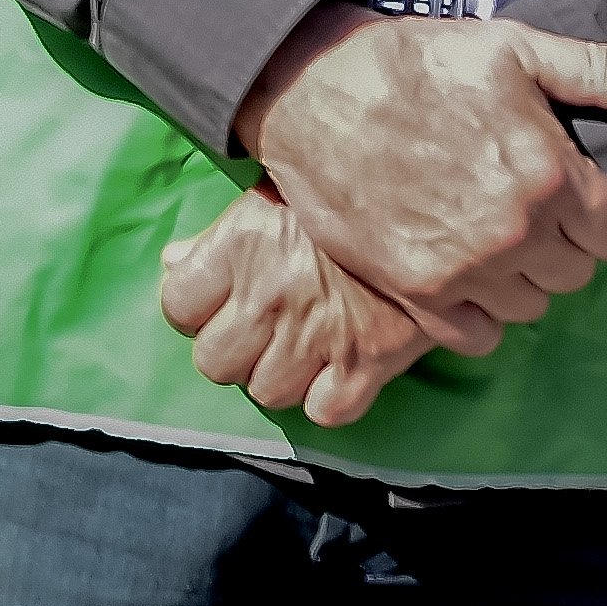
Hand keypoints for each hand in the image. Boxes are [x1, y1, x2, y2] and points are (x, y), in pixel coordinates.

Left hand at [159, 188, 446, 427]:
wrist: (434, 203)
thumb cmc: (346, 194)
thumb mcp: (273, 195)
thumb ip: (219, 236)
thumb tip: (172, 264)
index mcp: (241, 244)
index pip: (178, 305)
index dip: (194, 308)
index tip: (218, 301)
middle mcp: (269, 295)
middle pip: (214, 363)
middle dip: (233, 349)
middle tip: (261, 329)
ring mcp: (317, 335)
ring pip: (266, 392)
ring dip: (280, 375)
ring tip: (302, 346)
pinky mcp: (367, 364)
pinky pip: (324, 412)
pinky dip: (329, 398)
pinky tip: (338, 367)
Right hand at [234, 4, 606, 327]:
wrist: (312, 89)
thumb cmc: (414, 62)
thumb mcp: (513, 49)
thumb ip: (601, 71)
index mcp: (548, 173)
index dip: (599, 213)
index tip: (569, 193)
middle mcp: (515, 232)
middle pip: (576, 273)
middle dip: (559, 242)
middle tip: (519, 205)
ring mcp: (464, 269)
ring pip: (530, 307)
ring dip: (517, 277)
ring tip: (483, 232)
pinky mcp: (416, 293)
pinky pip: (478, 336)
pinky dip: (474, 310)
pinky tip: (455, 264)